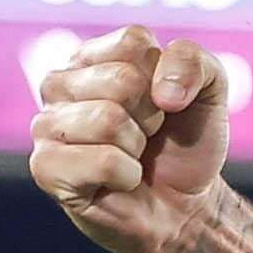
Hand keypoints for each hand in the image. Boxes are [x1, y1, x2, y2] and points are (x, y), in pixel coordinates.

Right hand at [28, 25, 236, 252]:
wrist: (185, 208)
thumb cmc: (185, 146)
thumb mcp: (208, 92)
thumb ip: (194, 61)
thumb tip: (162, 93)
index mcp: (91, 56)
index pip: (134, 43)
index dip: (165, 80)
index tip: (163, 106)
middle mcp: (59, 83)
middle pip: (122, 80)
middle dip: (152, 117)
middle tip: (147, 138)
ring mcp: (46, 125)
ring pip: (109, 120)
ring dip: (137, 148)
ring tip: (131, 158)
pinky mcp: (45, 167)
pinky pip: (103, 161)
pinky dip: (127, 176)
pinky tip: (118, 182)